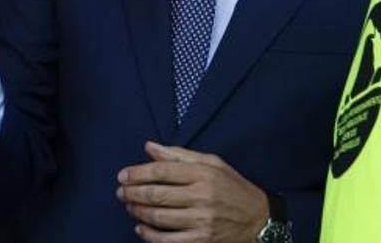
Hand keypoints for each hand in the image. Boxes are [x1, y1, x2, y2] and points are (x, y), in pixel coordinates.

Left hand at [117, 142, 268, 241]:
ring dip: (137, 211)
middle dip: (132, 193)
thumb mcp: (212, 164)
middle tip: (120, 192)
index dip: (137, 173)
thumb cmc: (233, 188)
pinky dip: (149, 235)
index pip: (161, 171)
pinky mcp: (202, 241)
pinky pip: (167, 240)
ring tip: (129, 206)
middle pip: (156, 195)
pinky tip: (140, 228)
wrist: (259, 221)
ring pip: (158, 217)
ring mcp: (201, 222)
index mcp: (203, 175)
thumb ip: (178, 155)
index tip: (122, 175)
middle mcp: (201, 197)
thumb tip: (149, 147)